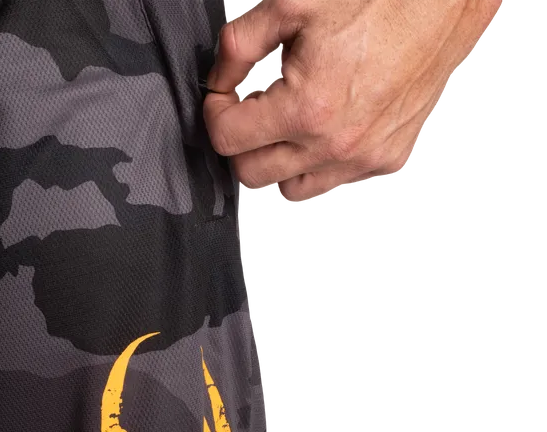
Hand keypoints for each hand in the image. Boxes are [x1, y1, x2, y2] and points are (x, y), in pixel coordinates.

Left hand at [203, 0, 502, 203]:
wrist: (442, 4)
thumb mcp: (290, 4)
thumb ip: (238, 45)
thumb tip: (218, 79)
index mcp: (307, 108)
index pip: (227, 140)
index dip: (214, 114)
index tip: (221, 100)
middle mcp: (335, 145)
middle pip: (251, 174)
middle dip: (239, 143)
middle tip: (247, 114)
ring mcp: (362, 158)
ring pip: (289, 189)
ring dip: (274, 162)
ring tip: (281, 129)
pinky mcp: (384, 159)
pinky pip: (330, 181)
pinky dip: (314, 164)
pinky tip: (320, 133)